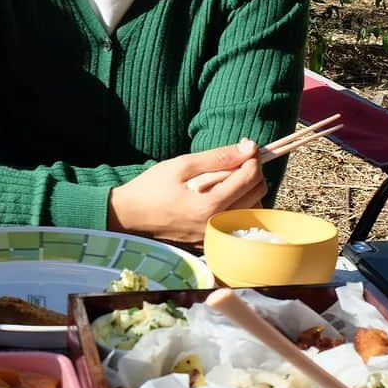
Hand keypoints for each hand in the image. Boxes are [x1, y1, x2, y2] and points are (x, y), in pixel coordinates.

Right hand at [107, 139, 266, 245]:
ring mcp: (215, 235)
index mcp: (210, 205)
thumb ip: (218, 157)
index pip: (250, 177)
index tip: (245, 147)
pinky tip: (222, 195)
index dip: (252, 157)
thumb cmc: (152, 187)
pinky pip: (238, 221)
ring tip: (229, 178)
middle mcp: (217, 224)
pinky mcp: (211, 241)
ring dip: (248, 190)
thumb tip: (249, 147)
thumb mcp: (182, 165)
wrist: (129, 217)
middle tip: (236, 160)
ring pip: (252, 209)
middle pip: (258, 193)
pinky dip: (239, 205)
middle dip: (252, 172)